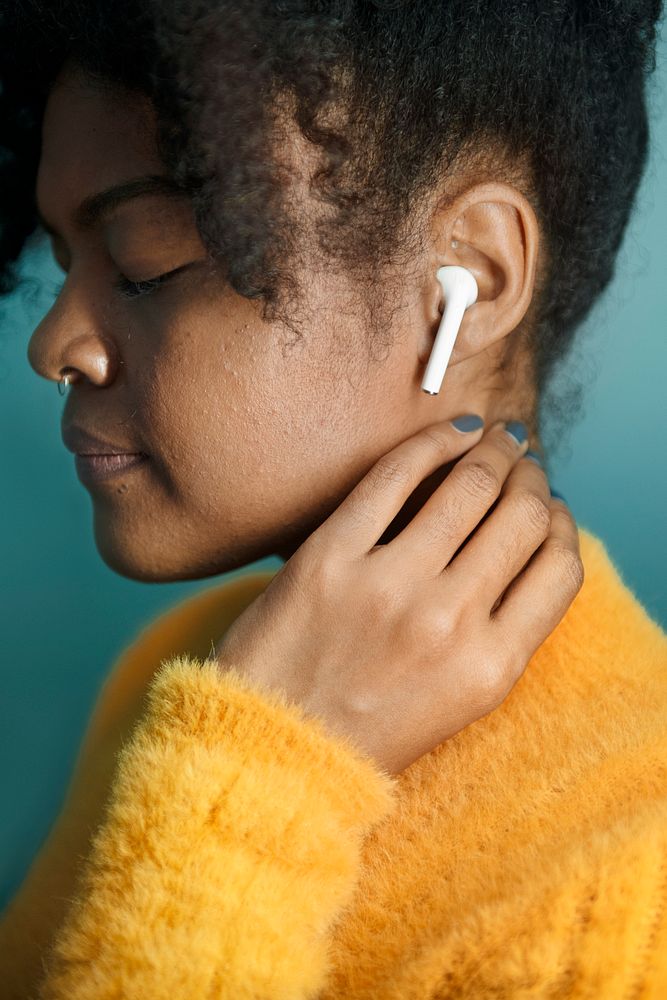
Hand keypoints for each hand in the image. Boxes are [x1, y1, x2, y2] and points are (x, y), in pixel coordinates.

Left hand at [212, 418, 582, 774]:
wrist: (271, 749)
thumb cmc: (367, 728)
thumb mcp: (458, 700)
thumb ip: (501, 629)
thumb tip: (532, 544)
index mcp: (489, 668)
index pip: (560, 568)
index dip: (564, 524)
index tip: (551, 507)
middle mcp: (448, 624)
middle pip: (523, 516)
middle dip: (533, 479)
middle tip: (523, 465)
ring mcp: (387, 586)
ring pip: (469, 486)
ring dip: (492, 451)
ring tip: (491, 442)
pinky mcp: (329, 556)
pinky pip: (393, 475)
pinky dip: (431, 444)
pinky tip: (447, 436)